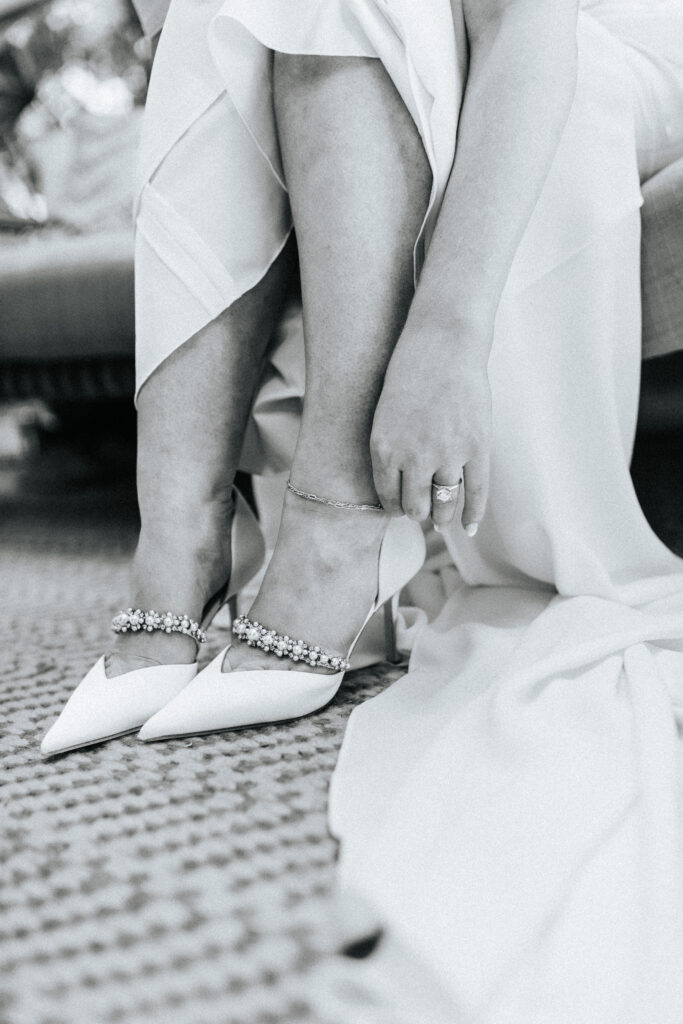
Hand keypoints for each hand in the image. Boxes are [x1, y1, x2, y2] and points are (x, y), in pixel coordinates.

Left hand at [370, 327, 491, 533]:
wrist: (443, 344)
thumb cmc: (409, 373)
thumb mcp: (384, 414)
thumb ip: (391, 450)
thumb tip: (400, 484)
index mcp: (384, 450)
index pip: (388, 498)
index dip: (395, 507)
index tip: (401, 507)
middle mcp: (413, 458)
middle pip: (415, 507)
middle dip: (417, 512)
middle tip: (421, 512)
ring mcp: (447, 455)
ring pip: (443, 504)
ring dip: (441, 516)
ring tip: (440, 519)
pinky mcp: (476, 448)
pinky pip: (475, 492)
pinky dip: (472, 514)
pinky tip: (468, 527)